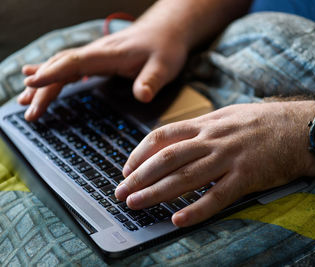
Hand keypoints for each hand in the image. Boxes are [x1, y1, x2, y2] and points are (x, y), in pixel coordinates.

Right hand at [19, 20, 188, 120]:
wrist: (166, 31)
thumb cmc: (165, 47)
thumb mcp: (164, 66)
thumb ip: (152, 81)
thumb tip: (142, 96)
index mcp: (108, 54)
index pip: (74, 63)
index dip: (52, 73)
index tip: (31, 84)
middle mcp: (97, 52)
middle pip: (61, 67)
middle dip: (42, 87)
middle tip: (27, 109)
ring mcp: (96, 55)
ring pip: (62, 66)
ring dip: (43, 82)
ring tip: (24, 100)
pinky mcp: (99, 59)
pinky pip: (70, 67)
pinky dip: (54, 75)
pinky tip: (42, 80)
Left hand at [115, 102, 314, 226]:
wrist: (303, 127)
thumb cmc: (266, 122)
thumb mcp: (230, 115)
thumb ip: (204, 127)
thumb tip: (180, 138)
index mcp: (207, 123)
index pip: (163, 136)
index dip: (140, 153)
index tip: (127, 168)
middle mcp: (213, 139)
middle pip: (167, 158)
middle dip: (139, 176)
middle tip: (120, 192)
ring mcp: (229, 158)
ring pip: (184, 177)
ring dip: (155, 192)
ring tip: (134, 204)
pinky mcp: (246, 176)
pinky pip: (217, 196)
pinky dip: (196, 209)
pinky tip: (178, 220)